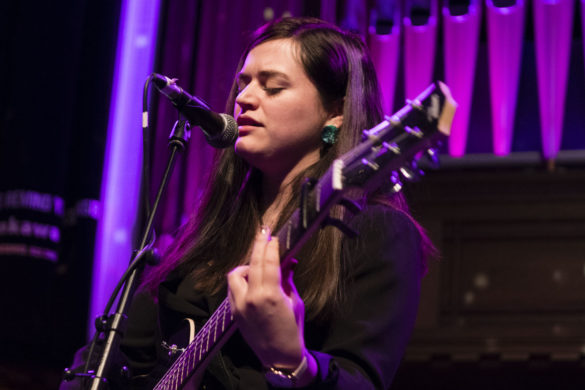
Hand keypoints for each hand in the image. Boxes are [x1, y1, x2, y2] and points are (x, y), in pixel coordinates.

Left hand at [227, 228, 304, 368]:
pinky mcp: (234, 312)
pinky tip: (250, 281)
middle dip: (258, 245)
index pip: (268, 262)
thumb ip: (288, 279)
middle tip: (263, 232)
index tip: (274, 236)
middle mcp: (252, 297)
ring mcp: (240, 305)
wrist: (279, 357)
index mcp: (271, 295)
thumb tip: (290, 261)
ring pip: (235, 275)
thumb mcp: (295, 302)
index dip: (271, 246)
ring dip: (246, 266)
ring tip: (257, 267)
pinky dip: (240, 281)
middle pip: (252, 263)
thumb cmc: (292, 329)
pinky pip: (233, 288)